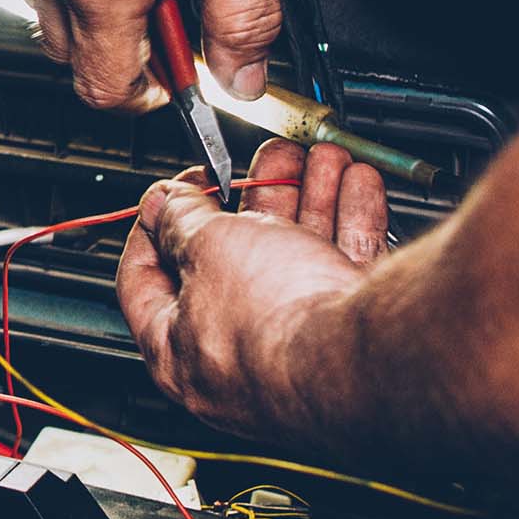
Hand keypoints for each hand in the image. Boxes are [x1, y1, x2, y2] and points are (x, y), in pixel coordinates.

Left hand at [117, 139, 386, 440]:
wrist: (372, 357)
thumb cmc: (274, 320)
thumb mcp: (205, 247)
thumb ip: (180, 220)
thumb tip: (165, 205)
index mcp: (178, 352)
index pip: (146, 282)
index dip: (154, 227)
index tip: (169, 195)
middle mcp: (238, 360)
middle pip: (234, 262)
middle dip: (256, 200)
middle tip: (263, 163)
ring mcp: (300, 352)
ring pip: (297, 258)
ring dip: (310, 197)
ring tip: (320, 159)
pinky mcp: (355, 340)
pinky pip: (345, 269)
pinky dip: (352, 220)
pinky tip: (357, 183)